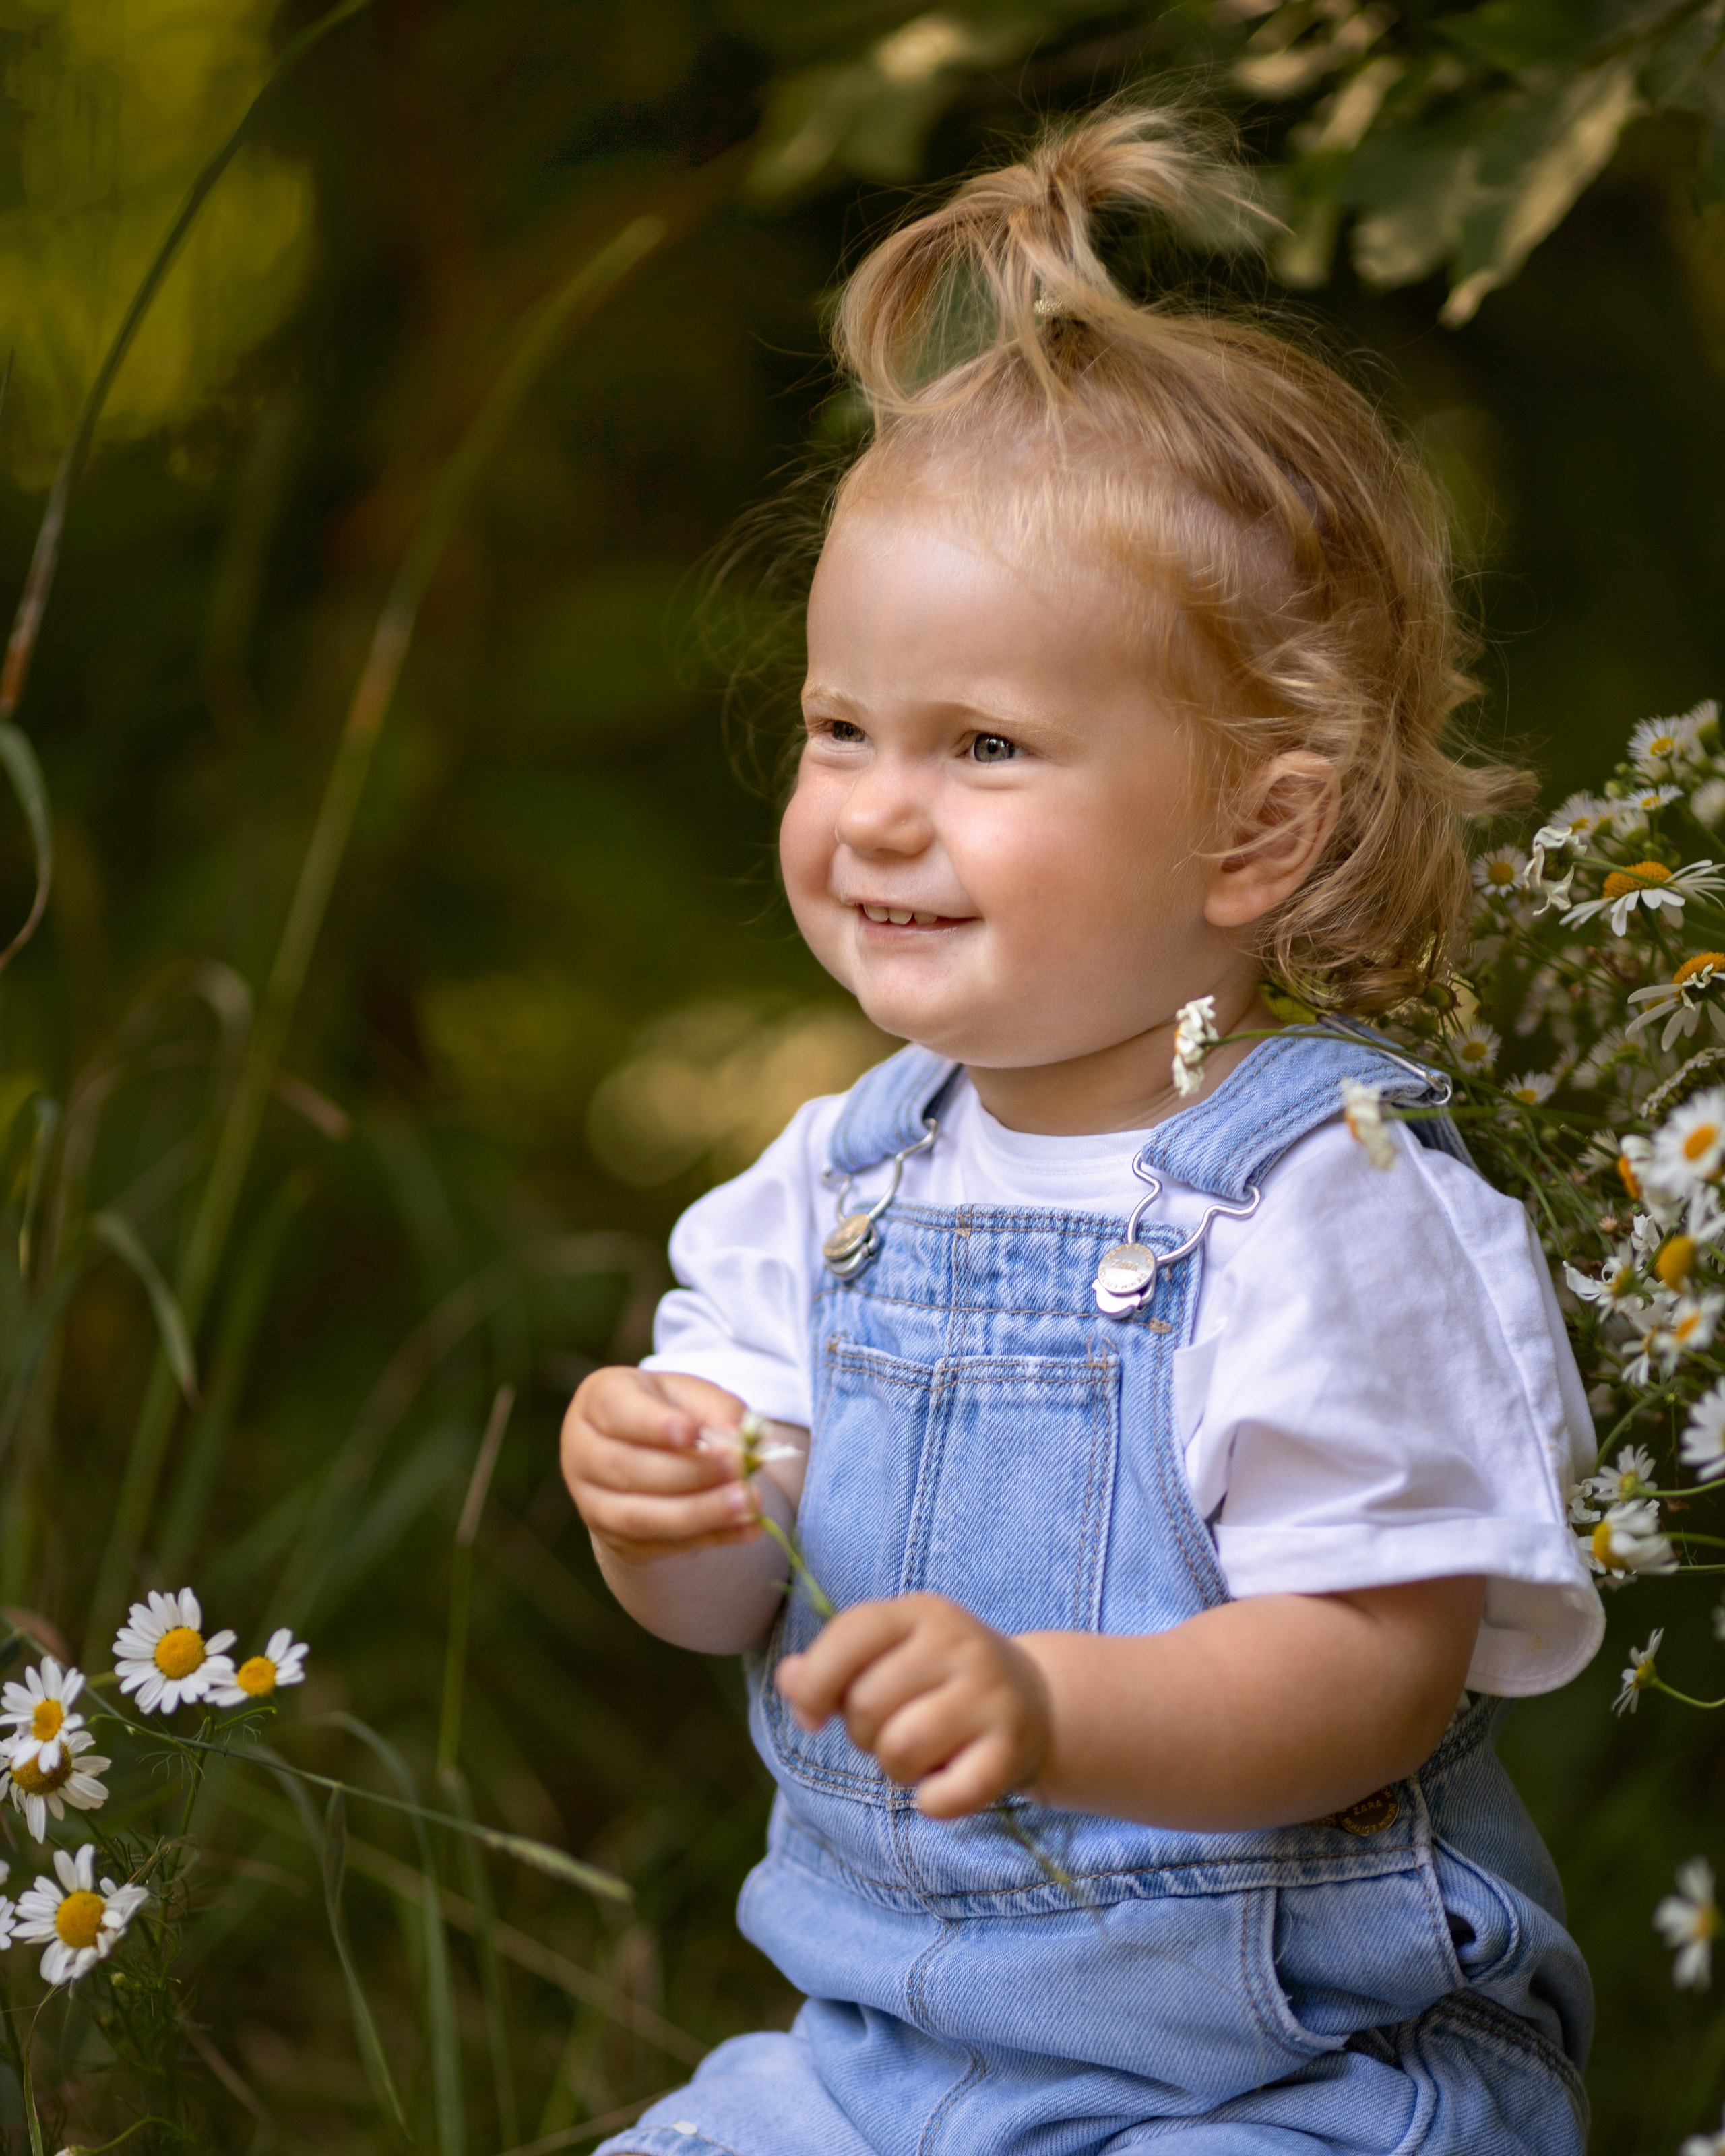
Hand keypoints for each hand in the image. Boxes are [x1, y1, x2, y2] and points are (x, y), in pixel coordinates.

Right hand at [562, 1367, 760, 1564]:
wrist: (644, 1455)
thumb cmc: (669, 1413)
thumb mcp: (689, 1395)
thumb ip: (715, 1408)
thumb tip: (742, 1438)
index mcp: (598, 1402)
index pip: (618, 1412)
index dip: (652, 1425)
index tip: (690, 1431)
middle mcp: (583, 1454)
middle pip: (629, 1469)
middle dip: (690, 1472)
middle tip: (739, 1466)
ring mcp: (594, 1504)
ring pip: (642, 1517)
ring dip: (700, 1512)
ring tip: (748, 1502)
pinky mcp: (619, 1541)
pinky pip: (665, 1545)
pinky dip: (713, 1536)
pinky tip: (749, 1526)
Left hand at [775, 1592, 1050, 1818]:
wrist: (1036, 1700)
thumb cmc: (935, 1680)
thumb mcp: (886, 1655)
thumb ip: (830, 1665)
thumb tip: (788, 1680)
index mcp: (921, 1613)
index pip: (851, 1634)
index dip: (814, 1682)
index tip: (809, 1716)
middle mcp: (960, 1645)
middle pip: (866, 1704)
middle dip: (861, 1732)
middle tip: (889, 1730)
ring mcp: (991, 1696)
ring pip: (900, 1749)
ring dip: (894, 1768)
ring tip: (916, 1754)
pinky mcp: (1011, 1751)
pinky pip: (946, 1796)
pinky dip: (932, 1802)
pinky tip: (942, 1785)